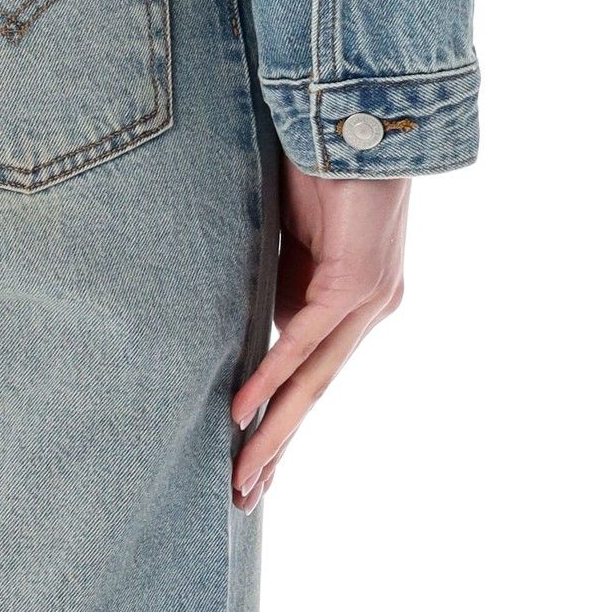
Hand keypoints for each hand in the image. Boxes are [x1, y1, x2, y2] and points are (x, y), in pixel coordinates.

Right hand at [231, 161, 407, 511]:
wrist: (357, 114)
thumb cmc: (318, 161)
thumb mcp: (285, 235)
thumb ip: (273, 280)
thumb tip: (248, 323)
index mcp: (352, 299)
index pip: (310, 374)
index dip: (279, 419)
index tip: (250, 461)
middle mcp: (369, 308)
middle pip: (315, 392)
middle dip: (278, 447)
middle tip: (243, 497)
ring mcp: (369, 300)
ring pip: (315, 379)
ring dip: (275, 431)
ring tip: (244, 476)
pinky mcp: (357, 282)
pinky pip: (307, 339)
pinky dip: (273, 374)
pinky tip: (246, 410)